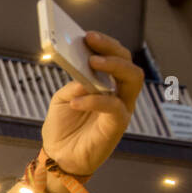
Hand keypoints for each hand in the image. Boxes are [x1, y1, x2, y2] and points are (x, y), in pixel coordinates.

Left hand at [40, 32, 143, 180]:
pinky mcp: (117, 125)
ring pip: (133, 79)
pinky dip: (95, 100)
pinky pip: (114, 106)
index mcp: (106, 84)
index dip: (104, 44)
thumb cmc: (62, 128)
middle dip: (111, 48)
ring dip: (114, 66)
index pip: (114, 57)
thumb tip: (85, 71)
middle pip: (128, 63)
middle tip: (91, 41)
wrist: (58, 158)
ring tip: (93, 62)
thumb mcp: (62, 100)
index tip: (87, 35)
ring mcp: (121, 108)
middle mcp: (118, 93)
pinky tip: (77, 101)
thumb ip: (74, 85)